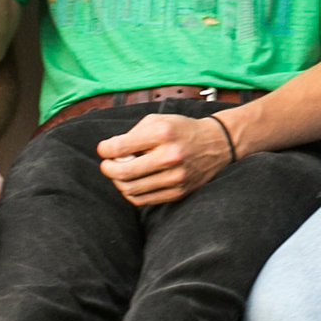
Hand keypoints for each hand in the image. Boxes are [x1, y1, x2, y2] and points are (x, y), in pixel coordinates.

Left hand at [96, 111, 235, 206]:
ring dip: (119, 182)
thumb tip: (110, 151)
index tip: (104, 149)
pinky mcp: (178, 192)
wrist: (216, 144)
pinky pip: (144, 200)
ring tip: (120, 174)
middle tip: (107, 165)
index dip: (105, 149)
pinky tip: (133, 183)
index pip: (121, 147)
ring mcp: (175, 177)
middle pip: (123, 172)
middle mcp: (170, 156)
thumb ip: (133, 134)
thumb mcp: (158, 120)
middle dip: (108, 169)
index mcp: (163, 133)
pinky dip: (132, 193)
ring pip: (131, 189)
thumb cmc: (182, 130)